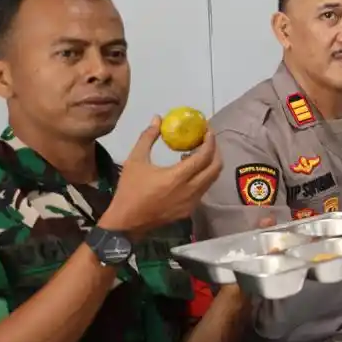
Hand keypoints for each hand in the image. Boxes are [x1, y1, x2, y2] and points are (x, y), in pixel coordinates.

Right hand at [101, 117, 222, 237]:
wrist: (126, 223)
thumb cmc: (130, 190)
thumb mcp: (135, 160)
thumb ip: (148, 137)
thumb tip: (157, 118)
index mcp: (178, 177)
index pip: (204, 156)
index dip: (210, 141)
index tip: (208, 130)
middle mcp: (190, 190)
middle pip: (216, 167)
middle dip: (215, 151)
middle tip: (207, 140)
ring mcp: (192, 202)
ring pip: (212, 179)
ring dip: (210, 164)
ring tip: (198, 152)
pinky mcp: (190, 210)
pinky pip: (204, 189)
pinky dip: (203, 176)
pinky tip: (190, 170)